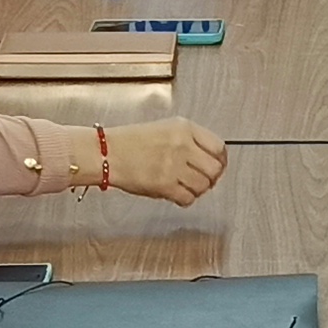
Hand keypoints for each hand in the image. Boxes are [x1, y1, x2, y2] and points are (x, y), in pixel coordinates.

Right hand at [108, 119, 228, 203]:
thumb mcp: (165, 129)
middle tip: (203, 181)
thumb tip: (209, 159)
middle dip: (211, 178)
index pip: (218, 147)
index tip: (217, 166)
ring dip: (197, 190)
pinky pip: (188, 198)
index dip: (220, 161)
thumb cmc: (130, 142)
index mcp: (184, 128)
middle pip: (215, 169)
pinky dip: (185, 199)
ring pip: (203, 186)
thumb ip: (189, 140)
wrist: (107, 153)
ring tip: (185, 187)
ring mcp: (174, 165)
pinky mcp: (165, 185)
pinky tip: (176, 194)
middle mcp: (182, 145)